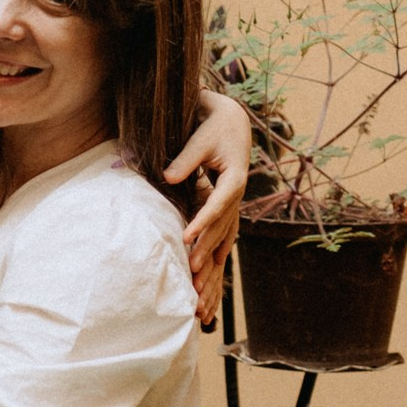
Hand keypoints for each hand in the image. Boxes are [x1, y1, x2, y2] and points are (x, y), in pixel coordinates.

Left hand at [169, 90, 251, 328]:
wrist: (234, 123)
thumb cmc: (214, 128)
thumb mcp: (201, 139)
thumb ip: (186, 159)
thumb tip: (168, 177)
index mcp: (235, 178)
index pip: (218, 204)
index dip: (202, 222)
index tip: (185, 237)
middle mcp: (238, 196)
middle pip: (223, 228)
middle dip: (206, 249)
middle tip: (189, 270)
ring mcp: (235, 205)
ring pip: (225, 237)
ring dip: (212, 259)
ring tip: (198, 282)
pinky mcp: (229, 209)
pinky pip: (225, 236)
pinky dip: (218, 255)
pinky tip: (211, 274)